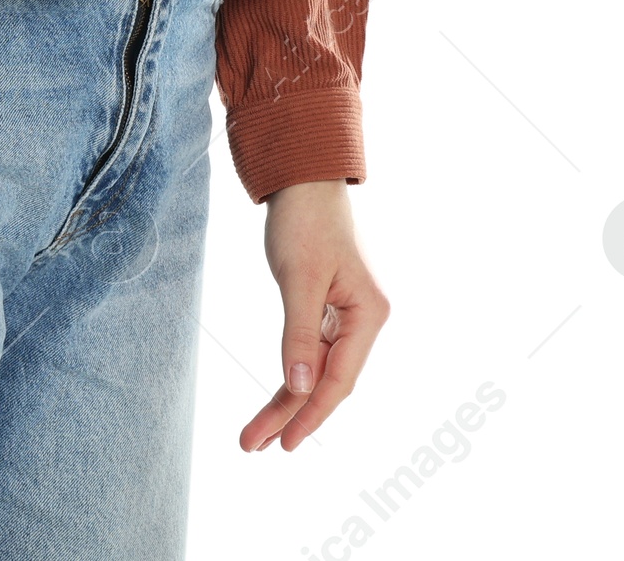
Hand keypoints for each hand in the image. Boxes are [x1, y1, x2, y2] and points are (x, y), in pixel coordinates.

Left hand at [241, 179, 389, 453]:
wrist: (302, 177)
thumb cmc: (304, 221)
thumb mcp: (297, 279)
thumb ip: (299, 335)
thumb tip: (299, 388)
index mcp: (368, 314)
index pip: (339, 379)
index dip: (311, 414)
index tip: (284, 443)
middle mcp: (364, 319)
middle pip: (327, 380)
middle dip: (290, 413)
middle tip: (255, 446)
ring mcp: (348, 314)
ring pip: (317, 369)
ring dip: (287, 399)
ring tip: (255, 434)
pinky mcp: (330, 307)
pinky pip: (312, 350)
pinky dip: (292, 372)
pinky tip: (277, 397)